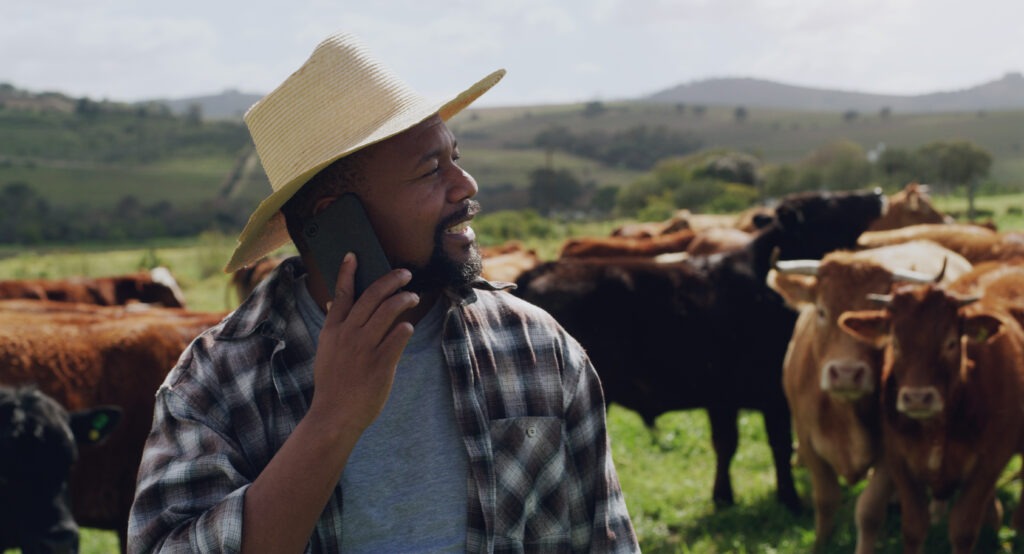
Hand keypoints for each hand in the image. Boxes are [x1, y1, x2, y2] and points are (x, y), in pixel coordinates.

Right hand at [308, 252, 418, 433]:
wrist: (334, 416)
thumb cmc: (333, 385)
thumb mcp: (326, 352)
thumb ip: (333, 329)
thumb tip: (333, 304)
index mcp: (332, 331)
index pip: (341, 294)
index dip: (348, 273)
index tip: (354, 255)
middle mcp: (348, 335)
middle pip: (371, 297)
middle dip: (391, 280)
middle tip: (405, 273)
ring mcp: (364, 348)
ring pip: (388, 312)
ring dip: (403, 299)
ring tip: (413, 296)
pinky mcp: (381, 363)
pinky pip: (398, 336)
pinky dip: (405, 329)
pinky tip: (408, 327)